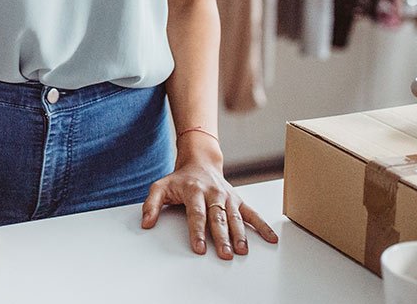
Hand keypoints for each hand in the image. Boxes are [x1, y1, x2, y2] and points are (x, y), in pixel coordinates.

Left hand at [139, 156, 279, 257]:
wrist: (200, 162)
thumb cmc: (180, 179)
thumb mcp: (161, 186)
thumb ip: (152, 204)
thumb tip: (146, 223)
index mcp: (194, 190)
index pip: (196, 214)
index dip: (198, 231)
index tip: (200, 247)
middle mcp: (213, 193)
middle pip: (218, 217)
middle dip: (222, 236)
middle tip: (225, 253)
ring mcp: (227, 197)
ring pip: (235, 217)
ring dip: (240, 234)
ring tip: (242, 250)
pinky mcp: (238, 200)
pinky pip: (252, 213)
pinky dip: (262, 226)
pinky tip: (270, 238)